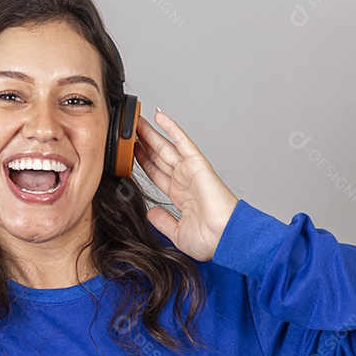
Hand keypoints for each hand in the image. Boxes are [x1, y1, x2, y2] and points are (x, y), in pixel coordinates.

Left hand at [133, 109, 238, 261]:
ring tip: (138, 121)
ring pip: (166, 147)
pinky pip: (182, 141)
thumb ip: (163, 221)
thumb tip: (151, 213)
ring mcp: (190, 171)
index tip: (131, 153)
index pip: (157, 174)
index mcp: (180, 196)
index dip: (143, 162)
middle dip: (144, 144)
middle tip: (131, 131)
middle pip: (159, 157)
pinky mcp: (197, 164)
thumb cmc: (209, 239)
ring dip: (151, 133)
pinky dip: (171, 128)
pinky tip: (159, 116)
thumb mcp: (177, 233)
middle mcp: (184, 181)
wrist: (224, 238)